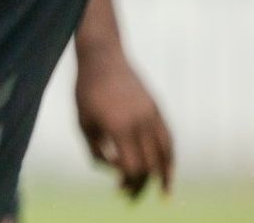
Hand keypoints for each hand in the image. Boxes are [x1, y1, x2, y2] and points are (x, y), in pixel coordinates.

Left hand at [75, 49, 173, 198]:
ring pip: (165, 154)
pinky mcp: (158, 110)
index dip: (125, 181)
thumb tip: (115, 170)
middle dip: (140, 184)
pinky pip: (169, 139)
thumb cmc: (86, 92)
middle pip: (149, 165)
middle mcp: (140, 123)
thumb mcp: (82, 123)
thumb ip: (96, 151)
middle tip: (129, 195)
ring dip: (164, 177)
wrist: (103, 58)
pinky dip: (171, 158)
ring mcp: (152, 116)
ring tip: (163, 195)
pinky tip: (168, 171)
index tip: (116, 186)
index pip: (131, 166)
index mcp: (118, 127)